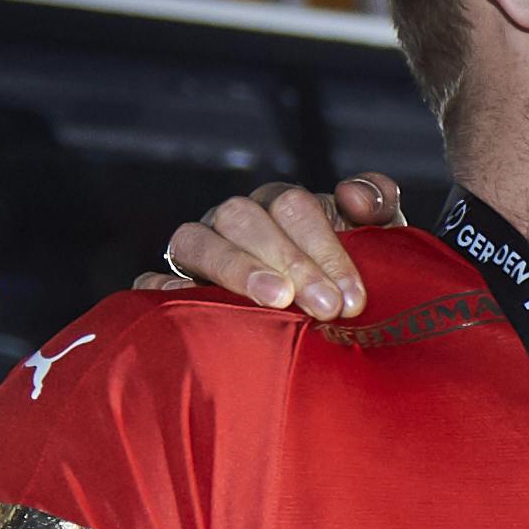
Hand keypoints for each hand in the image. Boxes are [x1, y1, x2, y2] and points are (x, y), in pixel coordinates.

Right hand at [144, 174, 408, 317]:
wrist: (328, 333)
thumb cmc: (348, 288)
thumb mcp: (376, 247)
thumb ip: (376, 209)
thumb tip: (354, 194)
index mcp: (279, 208)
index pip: (292, 206)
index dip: (324, 246)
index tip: (352, 296)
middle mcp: (235, 222)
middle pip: (244, 216)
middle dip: (289, 260)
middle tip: (326, 307)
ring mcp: (198, 252)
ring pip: (195, 240)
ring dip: (237, 268)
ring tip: (276, 301)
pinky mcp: (170, 288)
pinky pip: (151, 282)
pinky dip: (162, 291)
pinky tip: (187, 304)